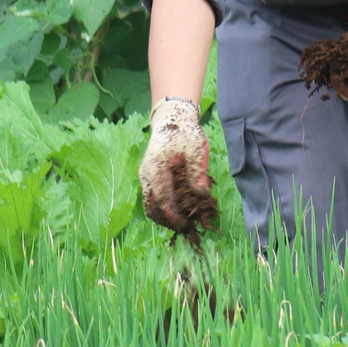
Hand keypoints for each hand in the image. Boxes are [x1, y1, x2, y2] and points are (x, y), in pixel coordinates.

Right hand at [138, 98, 213, 233]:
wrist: (172, 118)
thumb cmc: (186, 133)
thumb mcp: (196, 150)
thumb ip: (198, 172)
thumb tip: (202, 194)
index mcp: (156, 168)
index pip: (162, 199)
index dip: (173, 215)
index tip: (185, 225)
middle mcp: (147, 175)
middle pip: (151, 206)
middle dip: (167, 220)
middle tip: (185, 228)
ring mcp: (146, 176)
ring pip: (150, 204)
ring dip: (164, 215)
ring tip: (183, 221)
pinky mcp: (149, 177)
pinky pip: (153, 197)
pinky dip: (163, 206)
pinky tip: (179, 209)